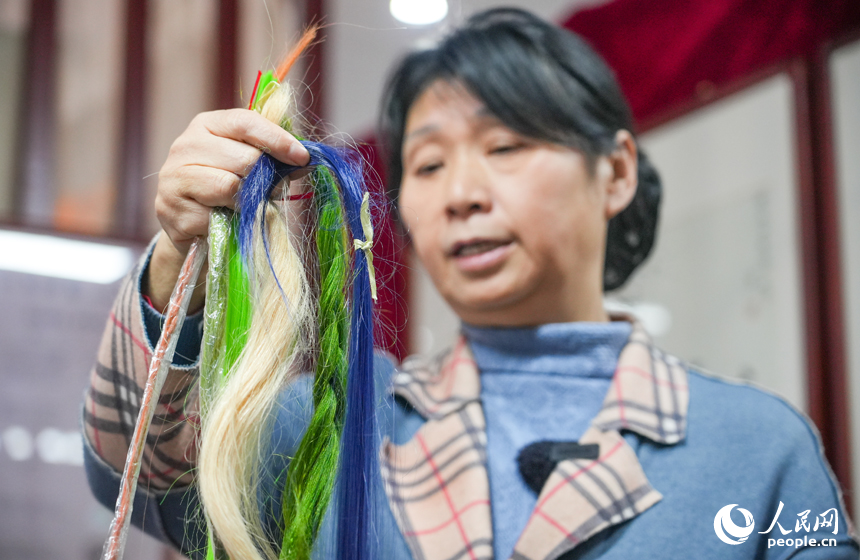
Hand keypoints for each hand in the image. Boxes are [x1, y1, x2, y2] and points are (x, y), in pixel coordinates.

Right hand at [146, 109, 309, 310]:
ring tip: (242, 205)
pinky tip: (221, 218)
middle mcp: (186, 145)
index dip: (278, 139)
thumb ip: (274, 160)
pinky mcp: (171, 207)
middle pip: (245, 159)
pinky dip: (227, 220)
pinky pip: (214, 215)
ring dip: (246, 201)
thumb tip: (306, 161)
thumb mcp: (249, 167)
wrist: (188, 224)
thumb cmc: (225, 189)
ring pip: (230, 186)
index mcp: (207, 125)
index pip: (246, 122)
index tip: (302, 157)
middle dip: (265, 179)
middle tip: (268, 192)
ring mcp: (173, 176)